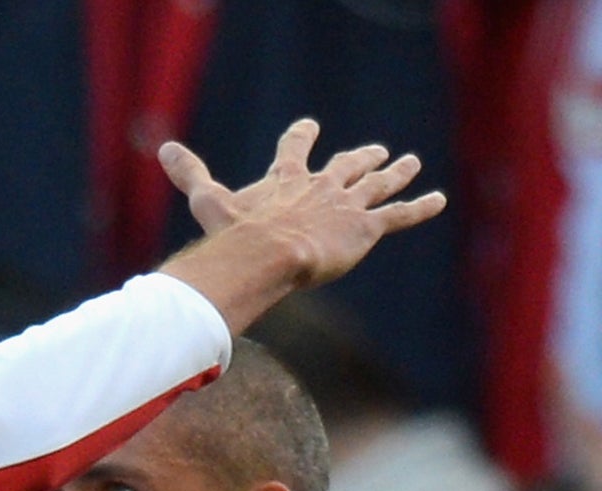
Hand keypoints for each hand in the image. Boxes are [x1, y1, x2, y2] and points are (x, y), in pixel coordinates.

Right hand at [163, 118, 445, 290]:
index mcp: (287, 178)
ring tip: (409, 163)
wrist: (269, 253)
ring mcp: (347, 204)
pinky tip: (439, 200)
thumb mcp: (208, 200)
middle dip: (360, 157)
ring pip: (377, 183)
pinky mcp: (366, 227)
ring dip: (394, 172)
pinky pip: (399, 215)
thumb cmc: (236, 232)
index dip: (303, 137)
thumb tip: (162, 147)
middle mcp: (322, 184)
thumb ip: (189, 174)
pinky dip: (420, 207)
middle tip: (374, 151)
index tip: (309, 126)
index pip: (296, 148)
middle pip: (347, 164)